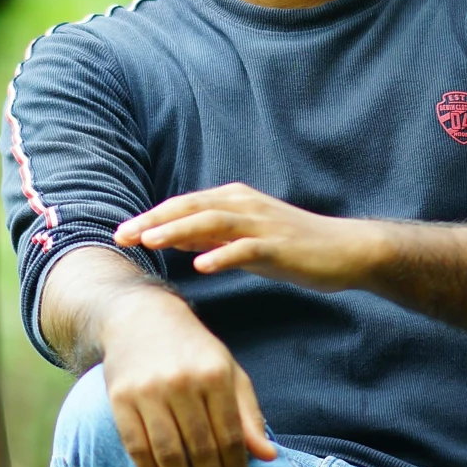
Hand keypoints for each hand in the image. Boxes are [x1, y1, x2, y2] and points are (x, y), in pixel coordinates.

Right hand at [98, 279, 274, 466]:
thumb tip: (268, 457)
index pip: (230, 435)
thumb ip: (248, 414)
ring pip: (168, 452)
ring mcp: (147, 390)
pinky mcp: (119, 398)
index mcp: (214, 374)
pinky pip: (136, 446)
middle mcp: (181, 381)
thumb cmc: (193, 351)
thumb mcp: (228, 372)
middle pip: (200, 448)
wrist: (139, 318)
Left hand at [116, 182, 379, 289]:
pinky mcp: (280, 245)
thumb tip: (169, 238)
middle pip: (190, 208)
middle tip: (123, 236)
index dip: (151, 217)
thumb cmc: (292, 246)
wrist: (345, 250)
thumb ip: (209, 237)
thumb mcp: (243, 239)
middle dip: (154, 221)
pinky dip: (222, 254)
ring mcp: (262, 223)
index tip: (121, 233)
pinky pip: (246, 248)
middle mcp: (244, 204)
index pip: (183, 205)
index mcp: (233, 200)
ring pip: (213, 222)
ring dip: (179, 230)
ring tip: (151, 242)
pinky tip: (201, 266)